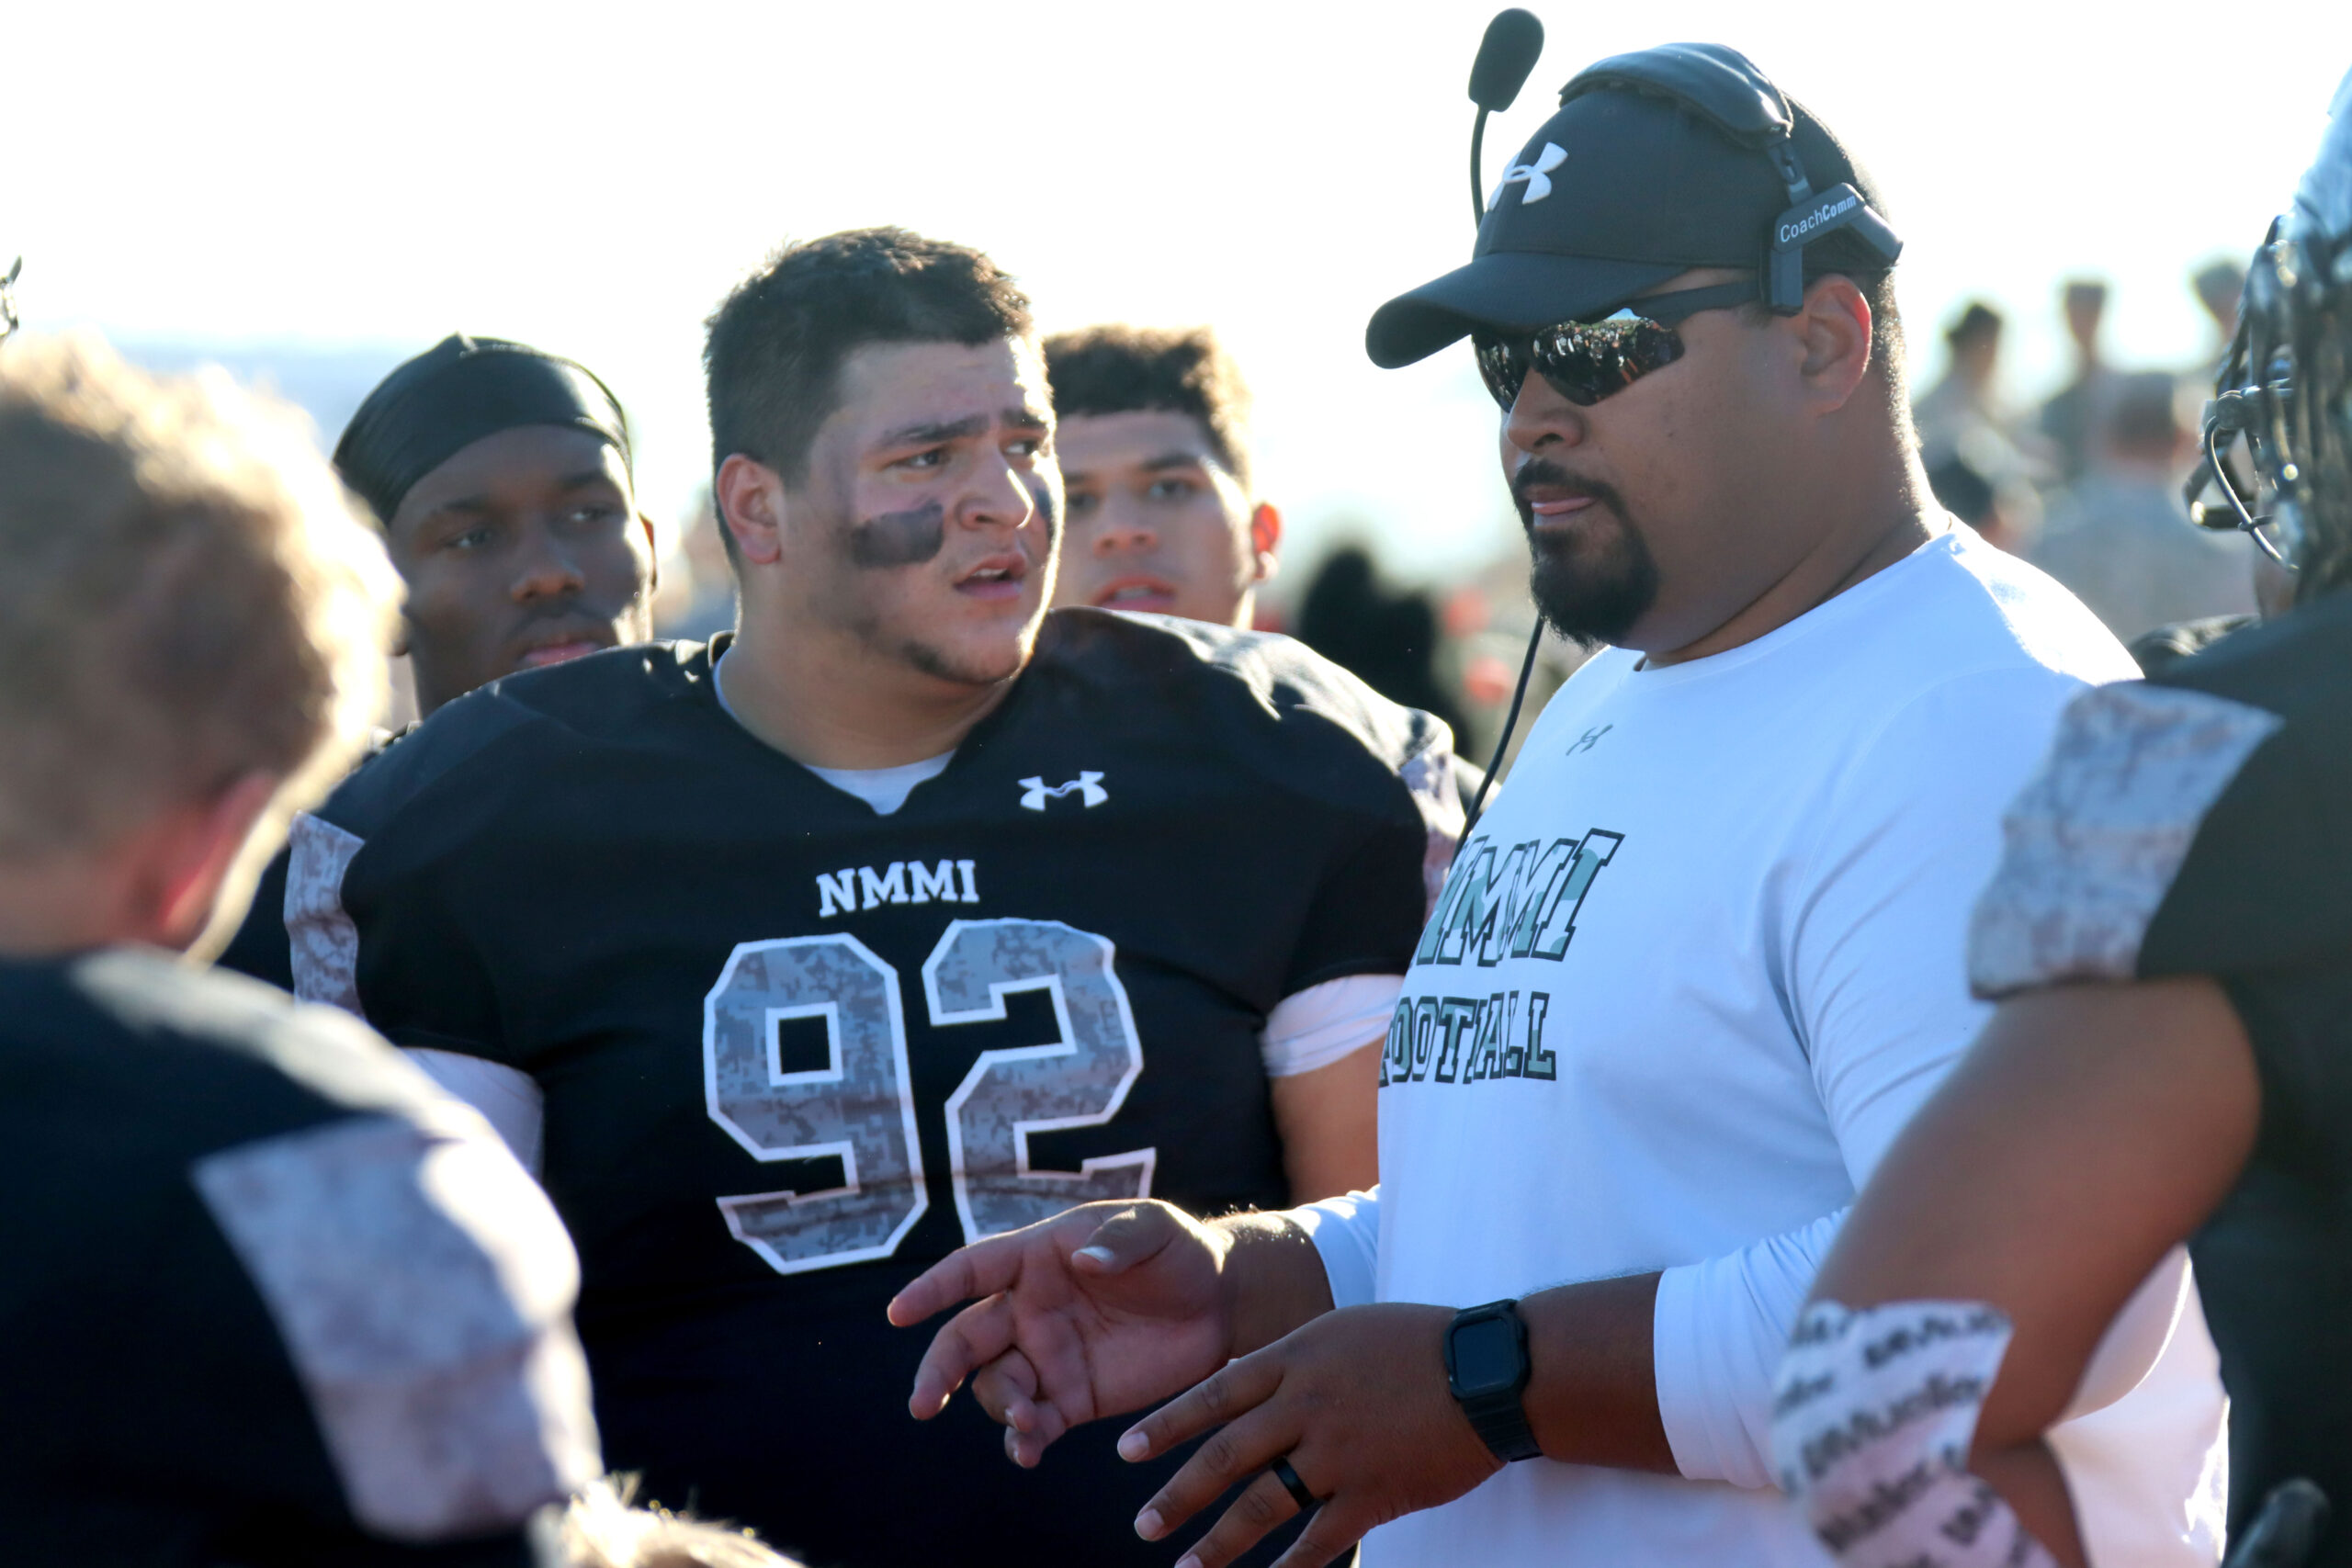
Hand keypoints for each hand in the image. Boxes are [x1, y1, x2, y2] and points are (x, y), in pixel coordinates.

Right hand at [888, 1200, 1233, 1466]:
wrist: (1219, 1303)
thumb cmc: (1176, 1250)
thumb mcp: (1154, 1228)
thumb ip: (1120, 1240)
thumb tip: (1085, 1262)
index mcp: (1036, 1258)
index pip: (972, 1270)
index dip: (933, 1289)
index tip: (899, 1313)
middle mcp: (1028, 1309)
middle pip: (965, 1340)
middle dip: (939, 1371)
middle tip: (923, 1404)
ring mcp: (1047, 1356)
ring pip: (994, 1386)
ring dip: (998, 1407)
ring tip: (1025, 1422)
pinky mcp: (1072, 1398)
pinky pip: (1033, 1422)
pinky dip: (1022, 1439)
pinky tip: (1027, 1451)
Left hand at [1117, 1303, 1502, 1567]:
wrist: (1488, 1370)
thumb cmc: (1415, 1342)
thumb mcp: (1340, 1331)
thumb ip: (1288, 1358)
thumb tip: (1232, 1382)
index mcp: (1296, 1358)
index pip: (1213, 1395)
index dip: (1166, 1425)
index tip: (1125, 1451)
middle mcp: (1307, 1405)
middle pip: (1226, 1455)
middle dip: (1178, 1493)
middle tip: (1143, 1523)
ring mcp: (1338, 1452)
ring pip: (1263, 1504)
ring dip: (1219, 1541)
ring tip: (1185, 1567)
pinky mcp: (1373, 1493)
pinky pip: (1320, 1539)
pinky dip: (1289, 1567)